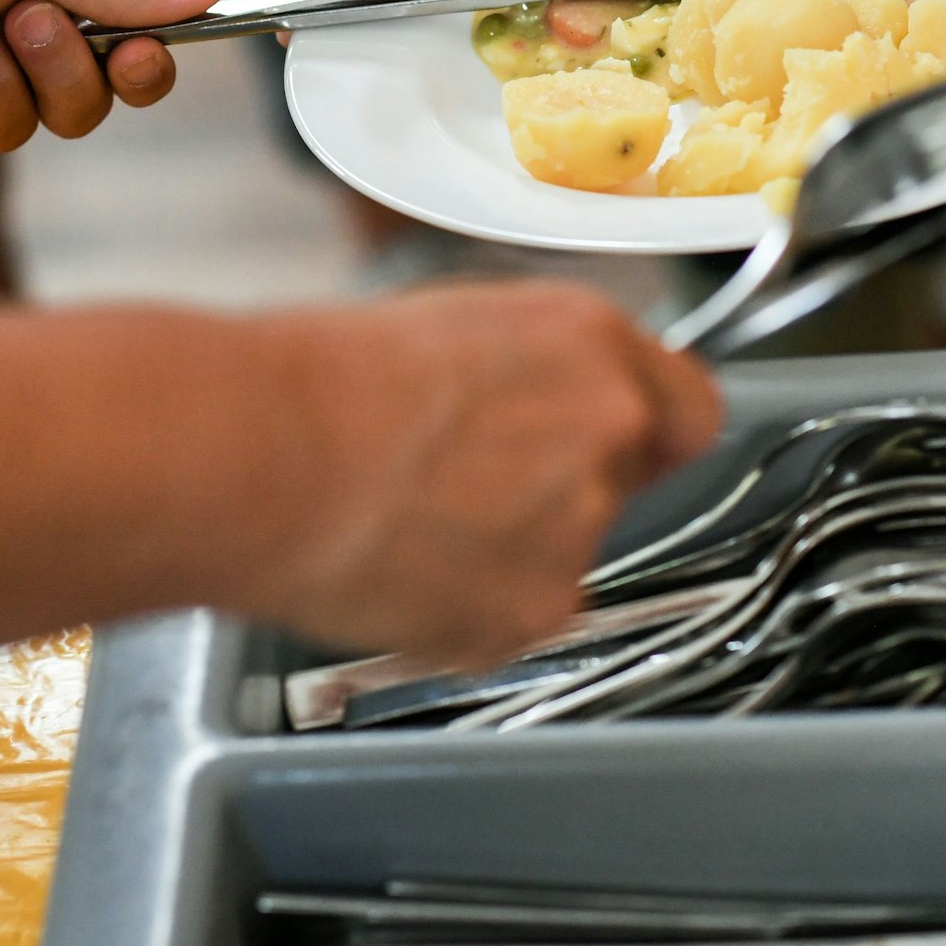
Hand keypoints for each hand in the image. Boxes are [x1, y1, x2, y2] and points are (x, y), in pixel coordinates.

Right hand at [226, 282, 722, 669]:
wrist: (257, 455)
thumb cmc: (315, 380)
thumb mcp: (452, 327)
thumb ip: (536, 370)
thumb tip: (544, 399)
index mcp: (592, 345)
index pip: (688, 410)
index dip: (643, 433)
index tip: (612, 444)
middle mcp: (608, 432)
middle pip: (624, 483)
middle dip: (560, 491)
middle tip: (464, 485)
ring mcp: (577, 529)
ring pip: (564, 554)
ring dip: (508, 550)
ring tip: (409, 522)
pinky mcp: (531, 613)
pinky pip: (515, 618)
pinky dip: (466, 607)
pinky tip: (400, 568)